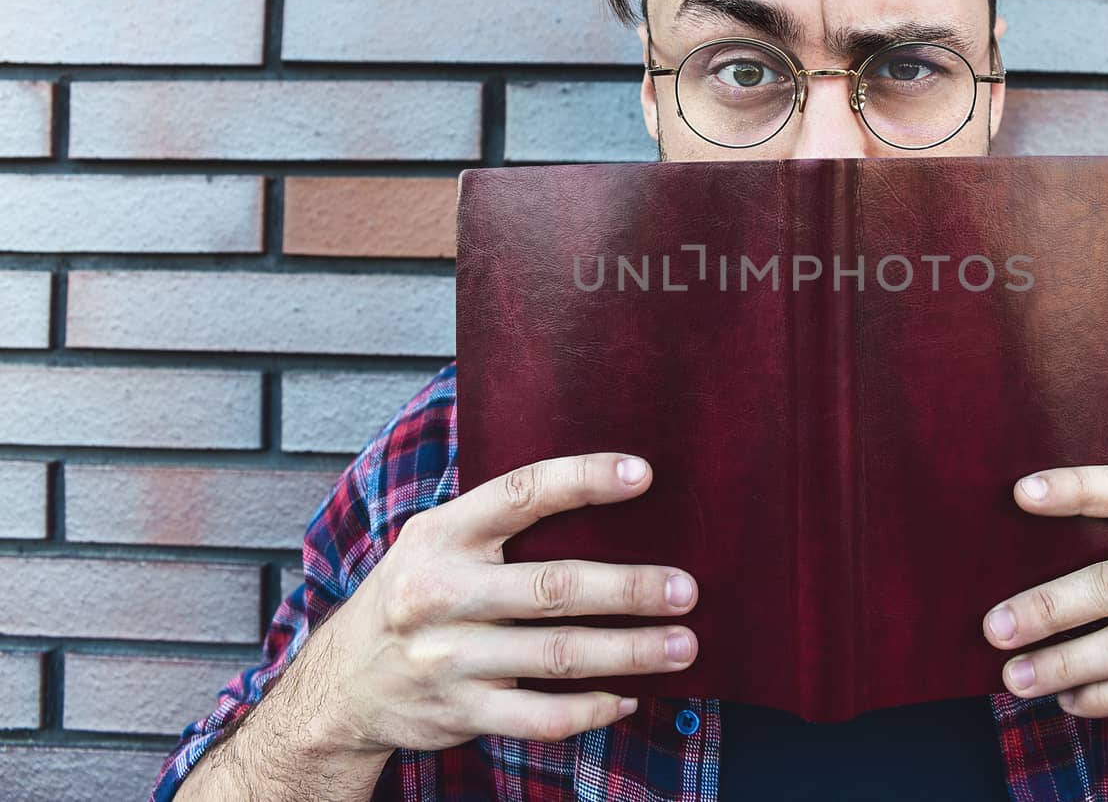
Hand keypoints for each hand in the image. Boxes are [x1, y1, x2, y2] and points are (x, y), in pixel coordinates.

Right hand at [300, 452, 698, 753]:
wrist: (339, 684)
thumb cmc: (413, 595)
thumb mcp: (433, 542)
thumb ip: (497, 523)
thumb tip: (602, 499)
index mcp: (440, 534)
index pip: (520, 494)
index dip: (582, 480)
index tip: (642, 474)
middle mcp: (441, 593)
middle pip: (553, 587)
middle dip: (628, 588)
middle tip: (685, 590)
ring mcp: (448, 658)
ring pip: (557, 656)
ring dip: (630, 652)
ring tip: (682, 645)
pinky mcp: (459, 712)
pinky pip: (539, 717)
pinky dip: (591, 710)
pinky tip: (629, 698)